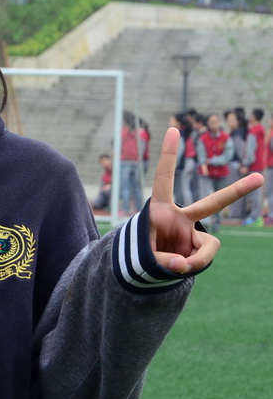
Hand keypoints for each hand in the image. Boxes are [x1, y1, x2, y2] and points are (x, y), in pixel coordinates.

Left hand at [149, 127, 263, 274]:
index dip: (168, 155)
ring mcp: (192, 234)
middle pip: (212, 205)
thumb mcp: (144, 256)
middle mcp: (180, 218)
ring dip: (196, 259)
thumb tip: (184, 264)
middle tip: (260, 178)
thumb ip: (164, 260)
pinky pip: (204, 257)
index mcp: (160, 210)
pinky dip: (193, 265)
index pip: (164, 179)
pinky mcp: (198, 248)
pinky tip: (179, 268)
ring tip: (175, 266)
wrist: (144, 269)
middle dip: (237, 192)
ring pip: (209, 246)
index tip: (173, 129)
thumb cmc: (138, 255)